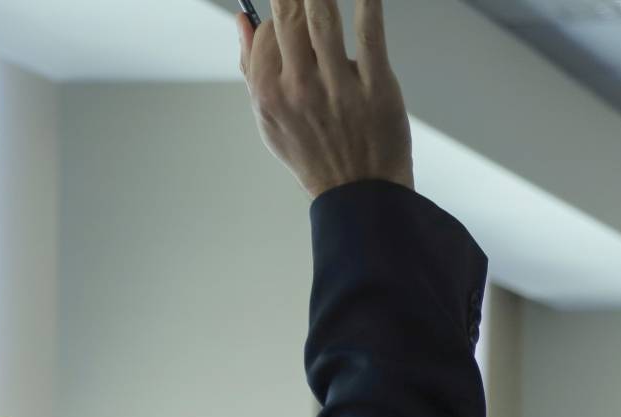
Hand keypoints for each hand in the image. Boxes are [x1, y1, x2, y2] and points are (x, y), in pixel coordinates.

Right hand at [239, 0, 413, 196]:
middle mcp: (300, 87)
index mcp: (270, 93)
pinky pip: (369, 34)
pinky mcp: (376, 87)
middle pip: (289, 15)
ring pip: (323, 18)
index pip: (267, 32)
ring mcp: (339, 87)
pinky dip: (367, 5)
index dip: (280, 19)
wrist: (359, 193)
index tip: (294, 24)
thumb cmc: (314, 154)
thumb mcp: (270, 120)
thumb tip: (244, 20)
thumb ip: (252, 69)